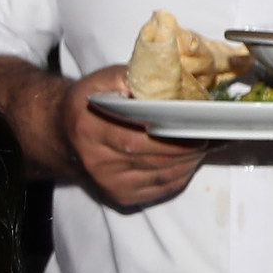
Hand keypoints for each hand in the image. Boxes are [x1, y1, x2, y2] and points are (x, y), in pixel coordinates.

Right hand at [61, 63, 207, 207]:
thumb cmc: (91, 103)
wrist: (63, 133)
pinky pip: (159, 189)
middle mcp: (96, 161)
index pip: (138, 138)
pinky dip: (180, 176)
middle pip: (154, 159)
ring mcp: (107, 182)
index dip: (173, 135)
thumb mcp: (106, 80)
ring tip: (202, 145)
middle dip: (188, 148)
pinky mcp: (118, 195)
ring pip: (162, 176)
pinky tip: (187, 160)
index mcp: (91, 129)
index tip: (198, 125)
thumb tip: (176, 79)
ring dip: (189, 161)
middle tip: (209, 134)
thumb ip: (138, 77)